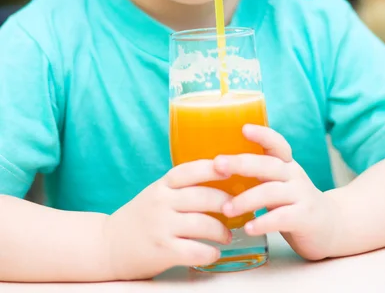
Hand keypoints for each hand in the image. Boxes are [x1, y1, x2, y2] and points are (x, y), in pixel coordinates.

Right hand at [103, 160, 231, 279]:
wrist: (107, 245)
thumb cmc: (140, 218)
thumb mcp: (156, 194)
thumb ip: (180, 188)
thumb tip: (220, 181)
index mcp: (162, 186)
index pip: (190, 171)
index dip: (211, 168)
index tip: (231, 168)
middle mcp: (161, 202)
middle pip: (202, 197)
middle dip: (226, 203)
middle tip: (239, 208)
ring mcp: (161, 227)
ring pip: (202, 224)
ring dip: (221, 231)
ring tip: (227, 235)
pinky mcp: (162, 251)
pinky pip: (194, 251)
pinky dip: (210, 252)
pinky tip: (214, 253)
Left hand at [214, 125, 336, 260]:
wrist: (332, 227)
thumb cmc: (293, 203)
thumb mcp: (278, 182)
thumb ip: (258, 173)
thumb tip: (216, 166)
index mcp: (285, 164)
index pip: (276, 143)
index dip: (262, 134)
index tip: (243, 128)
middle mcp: (294, 175)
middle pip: (267, 164)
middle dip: (240, 163)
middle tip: (216, 164)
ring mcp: (301, 196)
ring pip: (271, 192)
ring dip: (246, 199)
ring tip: (226, 209)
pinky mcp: (305, 218)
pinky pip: (282, 218)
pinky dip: (263, 222)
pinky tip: (248, 227)